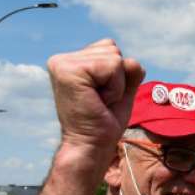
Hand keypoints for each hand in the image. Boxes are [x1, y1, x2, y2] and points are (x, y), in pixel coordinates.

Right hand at [47, 39, 144, 155]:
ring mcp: (62, 63)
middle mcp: (62, 59)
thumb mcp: (122, 90)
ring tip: (99, 102)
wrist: (91, 146)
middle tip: (101, 101)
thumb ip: (128, 71)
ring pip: (115, 58)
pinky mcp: (68, 70)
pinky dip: (115, 88)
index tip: (101, 97)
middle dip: (118, 80)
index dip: (117, 76)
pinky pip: (113, 66)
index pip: (110, 48)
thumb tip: (133, 61)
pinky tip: (99, 102)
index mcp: (71, 61)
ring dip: (117, 85)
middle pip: (114, 50)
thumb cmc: (105, 122)